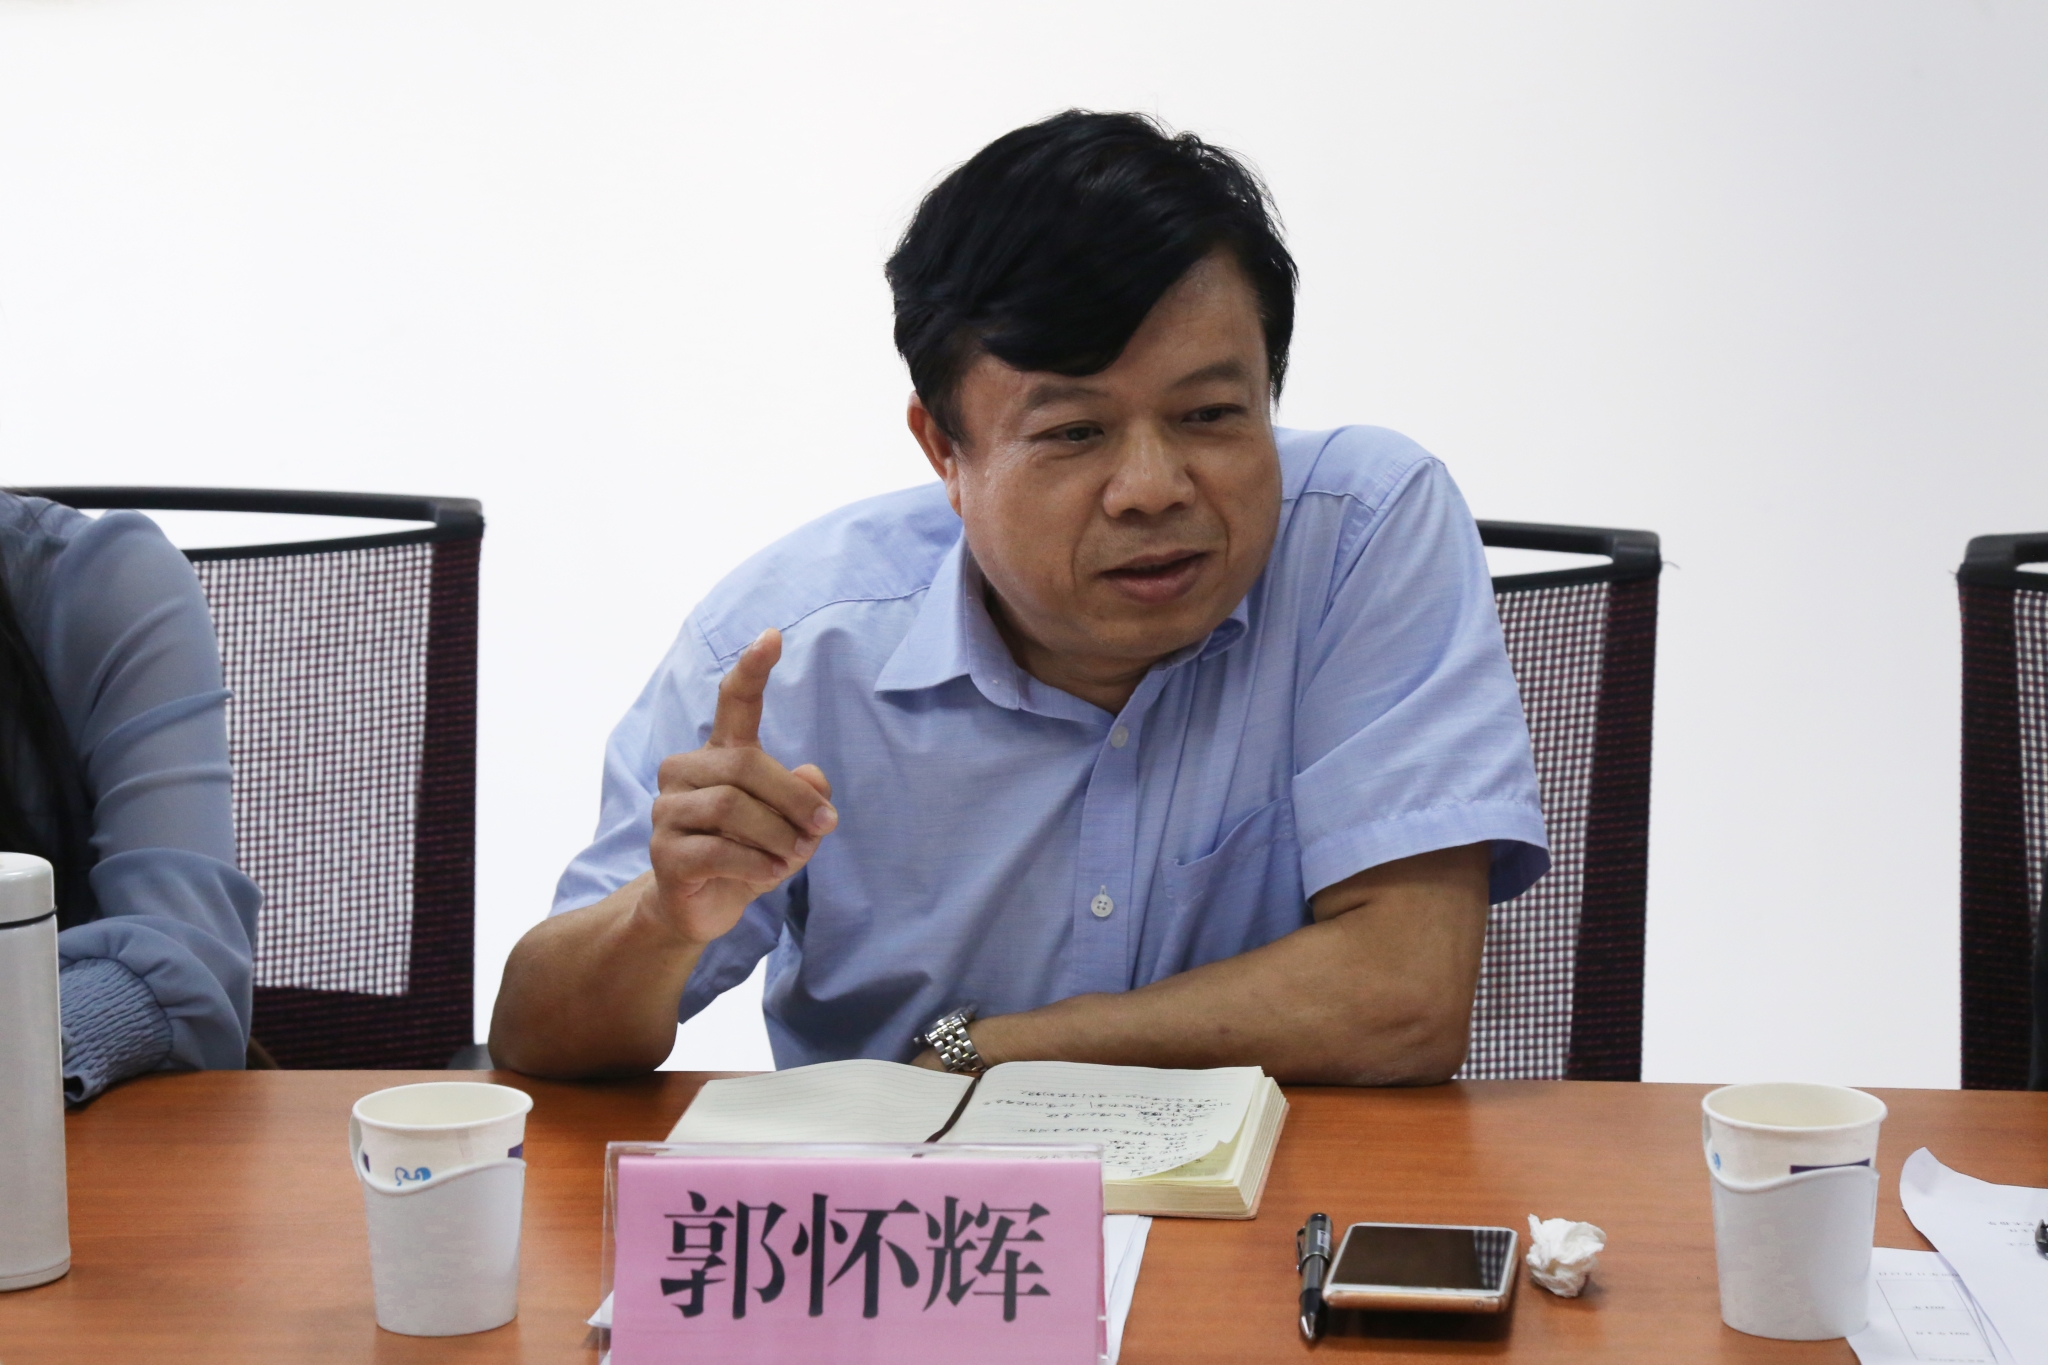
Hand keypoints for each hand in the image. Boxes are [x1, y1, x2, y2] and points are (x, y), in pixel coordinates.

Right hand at [636, 628, 835, 948]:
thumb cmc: (750, 853)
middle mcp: (686, 771)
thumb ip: (806, 797)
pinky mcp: (663, 852)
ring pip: (731, 808)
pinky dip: (754, 864)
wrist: (702, 907)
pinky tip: (768, 874)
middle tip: (824, 827)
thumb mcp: (792, 826)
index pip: (733, 702)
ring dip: (776, 837)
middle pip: (746, 766)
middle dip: (794, 799)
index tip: (773, 636)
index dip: (752, 669)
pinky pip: (716, 850)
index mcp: (721, 754)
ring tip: (792, 856)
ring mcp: (668, 810)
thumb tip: (812, 777)